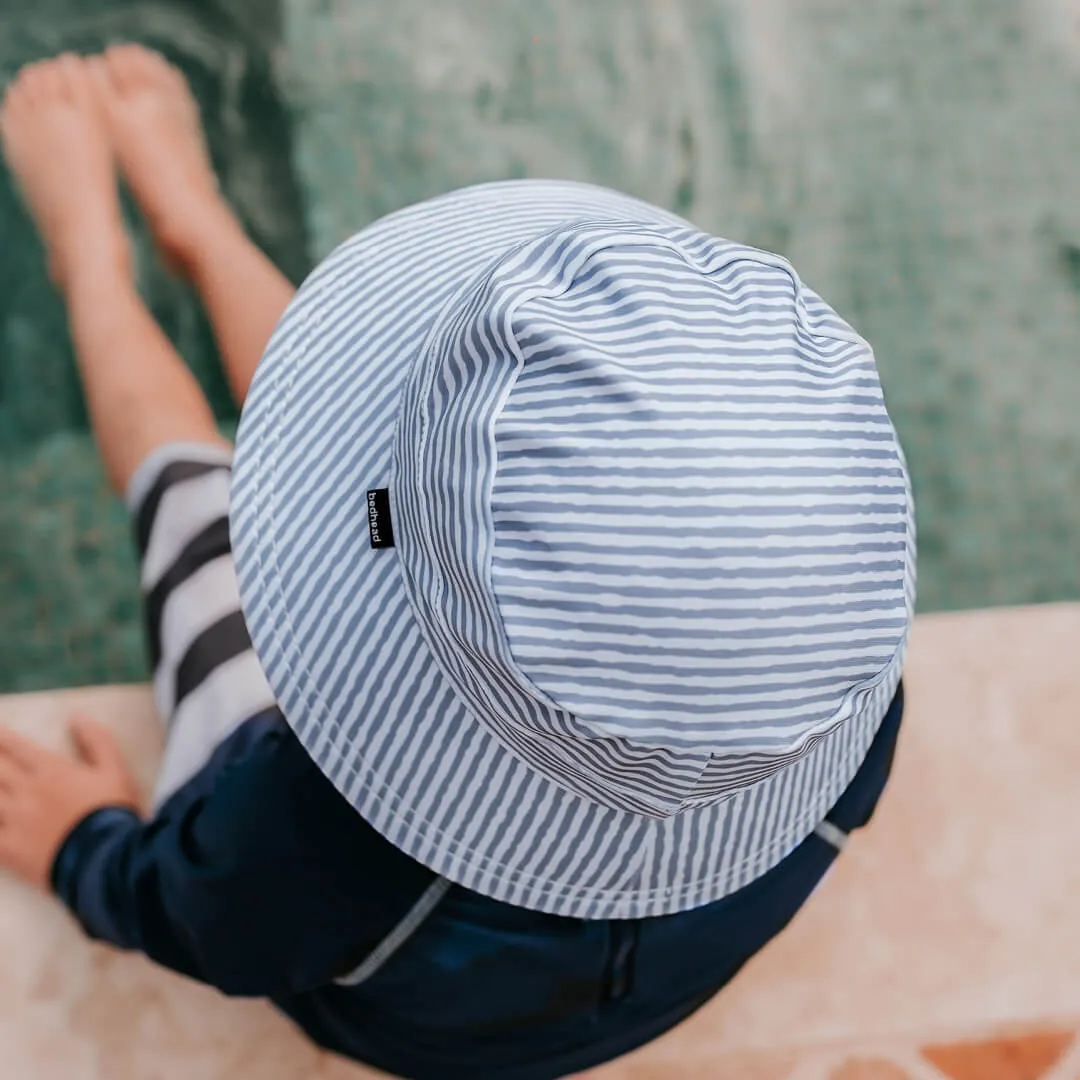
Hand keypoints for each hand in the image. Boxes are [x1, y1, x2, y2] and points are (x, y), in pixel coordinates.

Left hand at [0, 716, 141, 889]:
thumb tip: (77, 716)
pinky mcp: (9, 849)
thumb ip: (97, 741)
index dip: (2, 737)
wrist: (105, 859)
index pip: (16, 746)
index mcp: (50, 770)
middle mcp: (26, 792)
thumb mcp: (115, 771)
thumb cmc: (112, 811)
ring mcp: (13, 821)